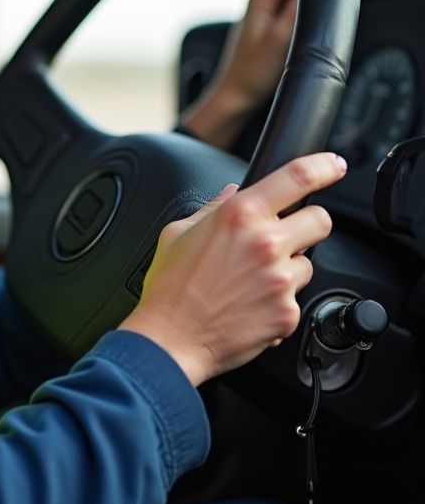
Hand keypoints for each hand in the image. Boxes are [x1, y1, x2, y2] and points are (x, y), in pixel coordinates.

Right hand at [119, 151, 346, 386]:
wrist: (170, 338)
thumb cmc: (169, 287)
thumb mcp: (178, 233)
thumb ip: (211, 209)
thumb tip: (230, 193)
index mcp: (238, 216)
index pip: (297, 177)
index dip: (323, 166)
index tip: (333, 166)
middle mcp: (265, 244)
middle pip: (320, 221)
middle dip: (306, 225)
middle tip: (283, 238)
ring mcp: (280, 280)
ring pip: (308, 263)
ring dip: (288, 268)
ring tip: (252, 281)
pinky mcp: (287, 313)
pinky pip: (296, 299)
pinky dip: (278, 302)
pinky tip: (249, 305)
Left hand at [180, 0, 378, 150]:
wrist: (236, 99)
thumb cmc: (254, 74)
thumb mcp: (281, 39)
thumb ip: (297, 9)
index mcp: (261, 0)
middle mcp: (261, 3)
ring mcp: (264, 16)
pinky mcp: (269, 29)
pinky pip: (294, 8)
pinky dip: (311, 4)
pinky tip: (324, 9)